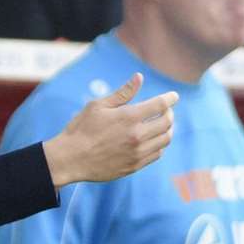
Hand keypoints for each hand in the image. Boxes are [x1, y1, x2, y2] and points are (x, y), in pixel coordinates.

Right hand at [43, 74, 176, 186]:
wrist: (70, 159)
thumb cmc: (81, 129)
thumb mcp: (98, 106)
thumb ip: (122, 93)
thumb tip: (139, 77)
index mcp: (129, 117)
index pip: (161, 105)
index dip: (170, 98)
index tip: (173, 96)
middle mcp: (137, 135)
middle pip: (167, 122)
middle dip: (169, 113)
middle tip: (165, 110)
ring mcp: (137, 152)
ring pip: (165, 139)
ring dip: (167, 129)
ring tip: (161, 125)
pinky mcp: (135, 165)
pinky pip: (157, 154)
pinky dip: (159, 145)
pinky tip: (152, 140)